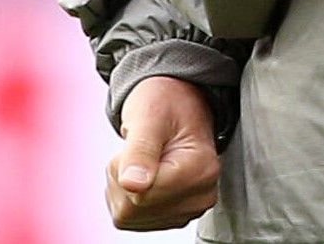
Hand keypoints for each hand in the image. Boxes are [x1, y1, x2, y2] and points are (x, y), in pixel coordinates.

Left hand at [105, 75, 219, 230]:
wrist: (179, 105)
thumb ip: (140, 151)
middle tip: (140, 149)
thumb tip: (133, 185)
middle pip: (134, 209)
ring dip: (121, 188)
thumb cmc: (166, 105)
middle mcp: (201, 197)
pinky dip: (124, 197)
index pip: (142, 195)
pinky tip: (144, 175)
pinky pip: (129, 219)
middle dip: (122, 179)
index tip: (143, 142)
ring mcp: (188, 211)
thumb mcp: (150, 117)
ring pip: (128, 216)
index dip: (127, 168)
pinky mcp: (172, 217)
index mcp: (202, 171)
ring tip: (144, 160)